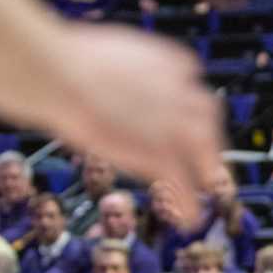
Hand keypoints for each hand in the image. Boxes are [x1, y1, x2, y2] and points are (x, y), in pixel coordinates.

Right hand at [47, 25, 223, 223]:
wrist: (62, 76)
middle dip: (207, 133)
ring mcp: (176, 124)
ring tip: (209, 187)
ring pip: (206, 149)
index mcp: (169, 61)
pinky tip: (191, 219)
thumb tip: (103, 73)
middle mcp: (181, 92)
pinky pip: (184, 184)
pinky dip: (190, 204)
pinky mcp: (163, 153)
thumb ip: (119, 67)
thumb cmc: (65, 61)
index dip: (183, 97)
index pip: (189, 80)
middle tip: (205, 150)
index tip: (178, 110)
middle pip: (207, 114)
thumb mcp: (103, 53)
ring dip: (210, 168)